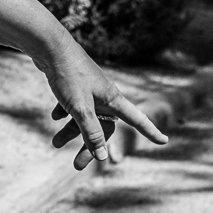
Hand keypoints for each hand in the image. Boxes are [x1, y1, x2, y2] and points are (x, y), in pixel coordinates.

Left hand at [41, 41, 167, 168]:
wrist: (49, 45)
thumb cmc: (68, 76)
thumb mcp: (80, 109)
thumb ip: (91, 133)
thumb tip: (102, 157)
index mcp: (113, 100)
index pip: (138, 120)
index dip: (151, 131)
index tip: (164, 141)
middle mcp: (104, 95)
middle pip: (103, 128)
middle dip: (90, 147)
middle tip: (77, 166)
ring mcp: (89, 89)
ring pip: (85, 118)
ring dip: (71, 132)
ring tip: (55, 144)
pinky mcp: (75, 84)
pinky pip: (74, 105)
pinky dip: (64, 113)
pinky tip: (54, 116)